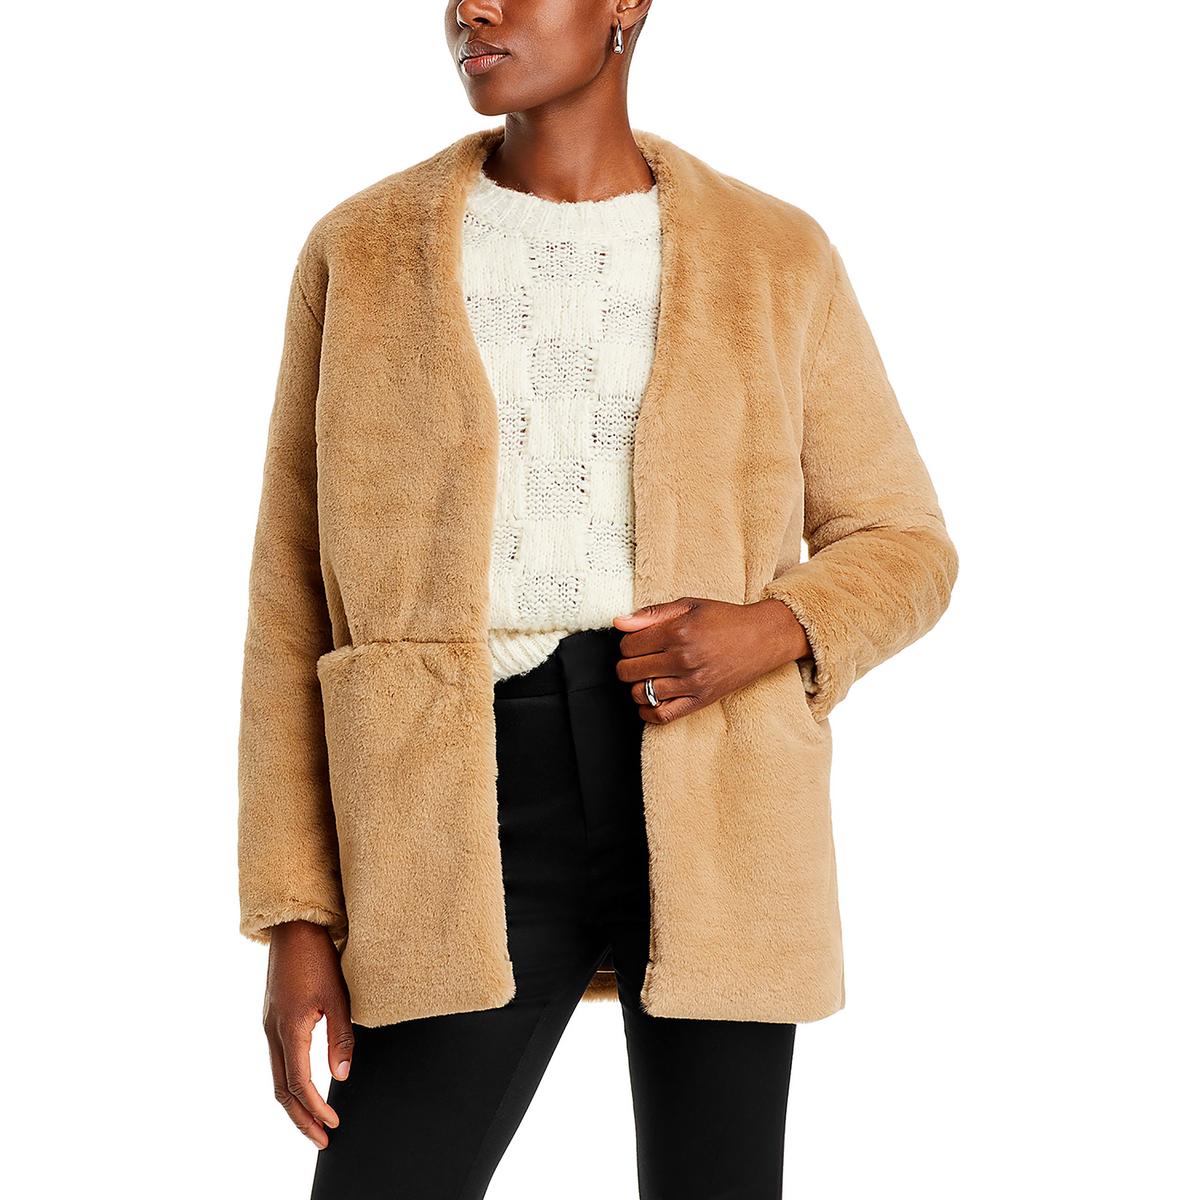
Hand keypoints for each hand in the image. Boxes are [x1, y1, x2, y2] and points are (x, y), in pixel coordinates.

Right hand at [263, 920, 353, 1148]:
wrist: (294, 928)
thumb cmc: (318, 957)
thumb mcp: (338, 997)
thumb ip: (340, 1037)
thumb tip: (341, 1074)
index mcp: (289, 1030)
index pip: (300, 1084)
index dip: (316, 1109)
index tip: (333, 1125)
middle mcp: (273, 1033)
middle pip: (282, 1091)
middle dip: (301, 1119)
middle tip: (322, 1140)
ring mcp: (269, 1026)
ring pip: (277, 1078)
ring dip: (295, 1104)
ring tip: (314, 1122)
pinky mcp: (272, 1020)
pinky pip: (278, 1062)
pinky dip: (290, 1083)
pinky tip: (304, 1089)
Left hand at [612, 597, 811, 723]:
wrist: (762, 637)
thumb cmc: (725, 619)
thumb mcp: (689, 605)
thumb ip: (652, 613)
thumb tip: (619, 622)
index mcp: (678, 632)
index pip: (628, 645)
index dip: (627, 643)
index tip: (637, 641)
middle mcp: (683, 659)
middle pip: (629, 671)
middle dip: (628, 664)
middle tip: (640, 659)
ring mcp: (692, 683)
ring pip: (641, 694)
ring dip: (637, 686)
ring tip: (647, 676)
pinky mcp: (701, 700)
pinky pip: (662, 715)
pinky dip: (648, 711)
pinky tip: (651, 699)